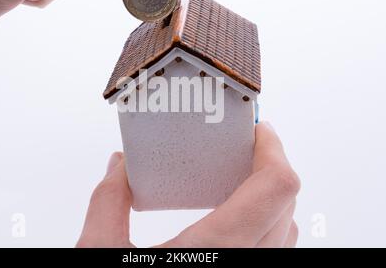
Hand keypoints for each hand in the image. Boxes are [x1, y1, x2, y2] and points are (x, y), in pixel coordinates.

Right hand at [76, 122, 300, 247]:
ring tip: (238, 179)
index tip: (256, 130)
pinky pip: (275, 254)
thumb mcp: (98, 253)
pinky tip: (235, 220)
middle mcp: (246, 267)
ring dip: (271, 198)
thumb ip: (108, 201)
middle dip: (269, 168)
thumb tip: (119, 166)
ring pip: (286, 233)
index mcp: (216, 251)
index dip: (273, 149)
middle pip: (286, 204)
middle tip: (240, 150)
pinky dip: (267, 226)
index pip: (276, 187)